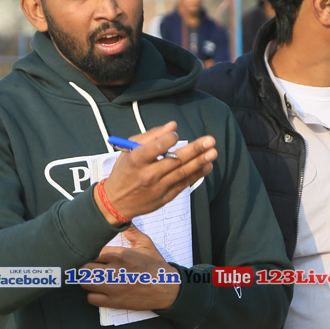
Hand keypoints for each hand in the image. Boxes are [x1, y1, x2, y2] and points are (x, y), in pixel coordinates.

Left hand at [79, 227, 179, 310]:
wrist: (168, 287)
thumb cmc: (156, 266)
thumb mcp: (146, 244)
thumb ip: (131, 231)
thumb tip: (123, 218)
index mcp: (119, 255)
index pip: (91, 251)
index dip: (89, 253)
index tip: (91, 254)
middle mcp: (113, 270)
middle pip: (84, 266)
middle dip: (86, 266)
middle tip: (91, 267)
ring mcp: (113, 287)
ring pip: (85, 282)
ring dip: (87, 280)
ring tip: (94, 278)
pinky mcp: (114, 301)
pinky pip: (91, 298)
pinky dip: (92, 295)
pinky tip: (99, 291)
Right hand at [97, 121, 215, 224]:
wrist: (116, 202)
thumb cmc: (124, 170)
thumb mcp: (129, 149)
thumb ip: (151, 136)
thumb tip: (172, 126)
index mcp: (136, 160)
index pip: (155, 149)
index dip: (168, 140)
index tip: (175, 135)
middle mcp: (147, 175)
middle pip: (174, 161)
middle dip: (194, 150)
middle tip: (210, 140)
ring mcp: (157, 188)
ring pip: (182, 173)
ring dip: (200, 162)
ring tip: (213, 152)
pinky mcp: (165, 197)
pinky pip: (183, 184)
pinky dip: (196, 175)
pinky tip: (207, 166)